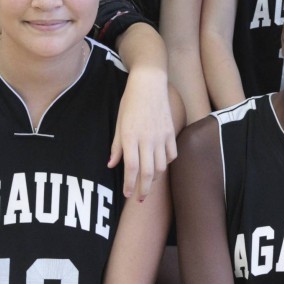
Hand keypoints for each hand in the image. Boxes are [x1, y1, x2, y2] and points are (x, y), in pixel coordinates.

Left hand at [108, 67, 176, 199]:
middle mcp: (147, 139)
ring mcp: (161, 136)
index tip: (128, 195)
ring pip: (161, 166)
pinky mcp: (171, 132)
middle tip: (140, 199)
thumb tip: (112, 165)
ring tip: (149, 184)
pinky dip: (166, 163)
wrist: (150, 83)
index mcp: (131, 137)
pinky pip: (171, 154)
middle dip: (144, 189)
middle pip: (148, 172)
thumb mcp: (119, 123)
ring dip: (155, 179)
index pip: (132, 168)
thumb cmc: (130, 102)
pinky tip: (160, 166)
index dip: (130, 184)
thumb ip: (116, 146)